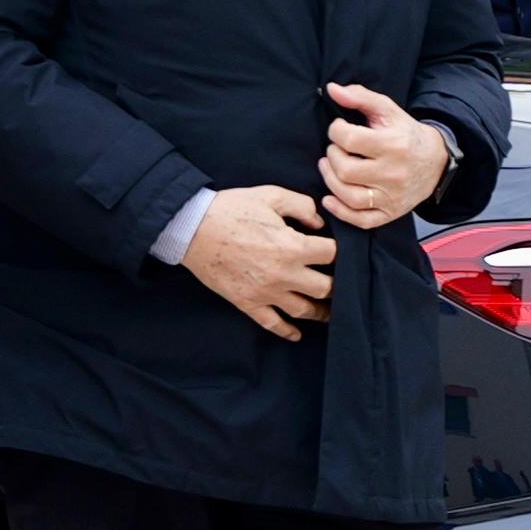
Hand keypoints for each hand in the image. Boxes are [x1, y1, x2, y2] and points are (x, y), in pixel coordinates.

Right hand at [185, 185, 336, 339]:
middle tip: (339, 282)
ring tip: (330, 311)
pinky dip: (288, 331)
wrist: (190, 227)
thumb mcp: (271, 195)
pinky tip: (298, 334)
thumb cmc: (231, 208)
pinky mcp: (247, 303)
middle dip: (336, 284)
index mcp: (293, 246)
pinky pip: (273, 324)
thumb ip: (302, 206)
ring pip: (305, 310)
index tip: (337, 250)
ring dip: (321, 312)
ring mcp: (266, 292)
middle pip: (326, 288)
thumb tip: (319, 222)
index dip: (340, 251)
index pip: (333, 254)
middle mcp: (284, 274)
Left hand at [318, 81, 450, 228]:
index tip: (339, 128)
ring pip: (349, 196)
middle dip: (333, 156)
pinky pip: (361, 220)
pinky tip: (330, 198)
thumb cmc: (406, 134)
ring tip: (330, 168)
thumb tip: (332, 89)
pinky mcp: (390, 212)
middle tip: (337, 149)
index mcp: (393, 145)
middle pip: (345, 170)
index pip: (349, 139)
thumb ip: (360, 97)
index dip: (335, 131)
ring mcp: (392, 196)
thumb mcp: (388, 110)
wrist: (436, 161)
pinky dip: (341, 212)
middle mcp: (393, 173)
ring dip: (331, 181)